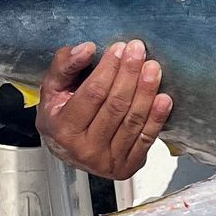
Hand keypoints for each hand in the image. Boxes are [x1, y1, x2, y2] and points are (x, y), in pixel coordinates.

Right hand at [36, 40, 172, 180]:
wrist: (67, 150)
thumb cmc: (60, 115)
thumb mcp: (52, 88)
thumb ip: (65, 65)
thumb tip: (87, 48)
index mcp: (63, 129)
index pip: (92, 94)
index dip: (108, 69)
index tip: (119, 49)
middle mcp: (84, 149)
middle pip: (115, 106)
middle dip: (130, 75)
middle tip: (139, 51)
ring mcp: (107, 162)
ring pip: (133, 121)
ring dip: (146, 91)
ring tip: (152, 68)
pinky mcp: (127, 167)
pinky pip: (147, 139)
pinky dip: (157, 117)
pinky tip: (164, 98)